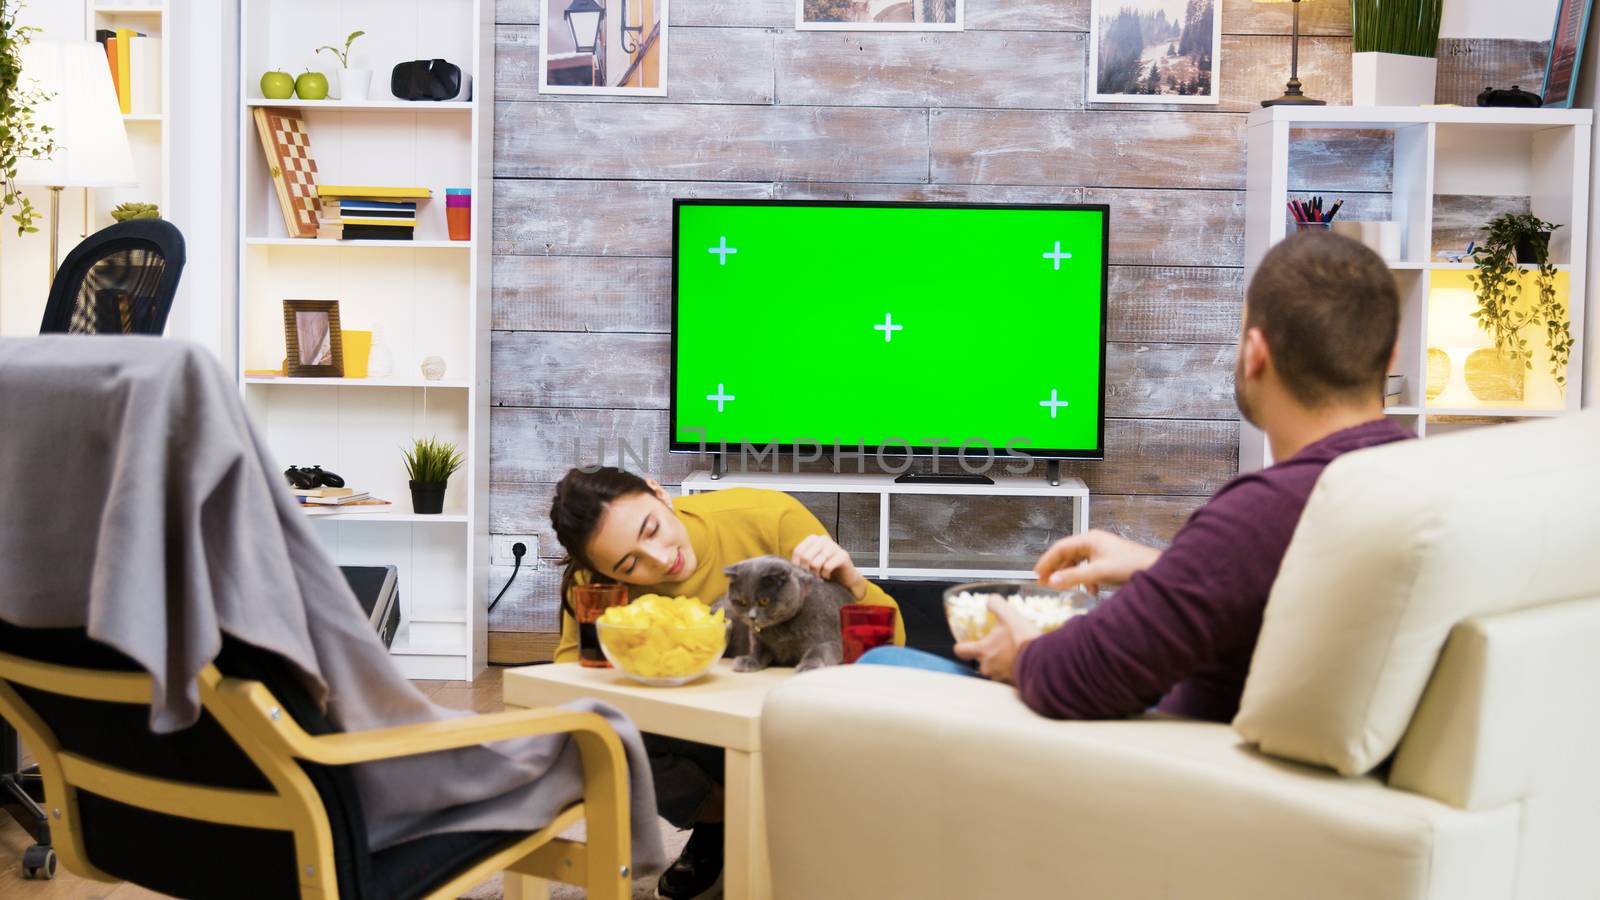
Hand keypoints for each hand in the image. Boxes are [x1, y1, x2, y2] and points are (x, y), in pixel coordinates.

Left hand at [791, 534, 866, 599]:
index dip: (797, 565)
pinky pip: (827, 566)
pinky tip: (827, 576)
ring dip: (816, 574)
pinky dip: (825, 575)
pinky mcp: (843, 555)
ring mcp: (834, 546)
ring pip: (816, 563)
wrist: (845, 577)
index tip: (801, 574)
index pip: (798, 551)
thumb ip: (800, 561)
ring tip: (819, 576)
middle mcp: (823, 539)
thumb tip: (787, 568)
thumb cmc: (825, 570)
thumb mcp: (810, 563)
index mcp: (813, 539)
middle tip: (811, 577)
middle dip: (807, 570)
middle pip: (806, 557)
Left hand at [953, 596, 1040, 683]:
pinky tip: (1024, 662)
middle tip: (1003, 646)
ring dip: (1003, 664)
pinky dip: (1015, 671)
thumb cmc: (1022, 639)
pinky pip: (1010, 678)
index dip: (963, 646)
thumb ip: (996, 605)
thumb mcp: (1009, 615)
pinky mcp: (1014, 685)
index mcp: (983, 650)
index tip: (968, 644)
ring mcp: (1001, 678)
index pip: (961, 651)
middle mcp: (988, 667)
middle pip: (981, 662)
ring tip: (1016, 654)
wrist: (1043, 661)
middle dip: (991, 655)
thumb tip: (990, 601)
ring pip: (996, 671)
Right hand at [1033, 529, 1160, 593]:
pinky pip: (1089, 568)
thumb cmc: (1131, 565)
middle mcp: (1094, 542)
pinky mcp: (1108, 560)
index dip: (1046, 561)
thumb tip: (1052, 581)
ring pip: (1078, 563)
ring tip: (1064, 588)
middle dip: (1056, 570)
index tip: (1037, 574)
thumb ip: (1074, 577)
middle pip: (1067, 555)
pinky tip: (1089, 590)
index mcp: (1089, 539)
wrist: (1157, 570)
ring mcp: (1101, 551)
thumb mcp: (1098, 572)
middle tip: (1045, 583)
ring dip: (1071, 576)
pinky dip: (1085, 579)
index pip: (1060, 548)